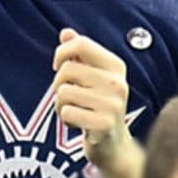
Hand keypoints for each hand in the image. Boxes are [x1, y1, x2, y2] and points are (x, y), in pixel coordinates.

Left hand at [52, 28, 142, 177]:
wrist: (113, 145)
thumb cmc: (97, 106)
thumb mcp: (91, 78)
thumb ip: (79, 54)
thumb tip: (66, 32)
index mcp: (116, 65)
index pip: (81, 44)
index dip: (62, 53)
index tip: (58, 66)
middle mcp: (118, 82)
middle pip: (66, 70)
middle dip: (58, 85)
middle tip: (69, 98)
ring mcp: (113, 104)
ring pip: (63, 93)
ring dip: (61, 106)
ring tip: (76, 112)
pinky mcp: (104, 124)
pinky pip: (67, 113)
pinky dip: (66, 120)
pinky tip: (79, 125)